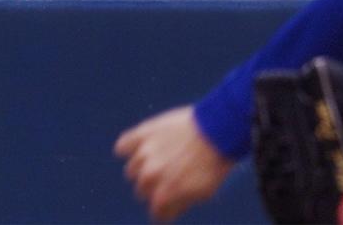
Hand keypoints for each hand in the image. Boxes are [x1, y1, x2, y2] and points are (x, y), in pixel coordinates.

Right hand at [115, 106, 233, 221]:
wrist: (219, 128)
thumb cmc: (215, 161)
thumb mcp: (204, 192)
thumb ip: (181, 204)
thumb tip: (167, 214)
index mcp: (164, 195)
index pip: (156, 212)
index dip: (166, 208)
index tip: (172, 201)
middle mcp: (149, 176)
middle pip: (143, 190)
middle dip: (155, 186)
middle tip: (171, 175)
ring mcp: (144, 154)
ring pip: (132, 170)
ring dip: (144, 168)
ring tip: (162, 158)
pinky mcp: (143, 133)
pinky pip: (123, 145)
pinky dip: (127, 148)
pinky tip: (140, 147)